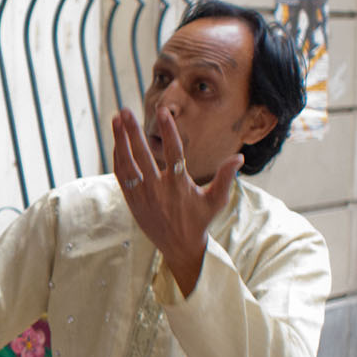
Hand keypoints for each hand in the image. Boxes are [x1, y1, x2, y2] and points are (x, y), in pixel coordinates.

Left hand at [111, 109, 241, 296]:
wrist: (179, 246)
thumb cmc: (200, 220)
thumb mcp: (216, 201)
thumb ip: (226, 178)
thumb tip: (239, 157)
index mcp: (180, 186)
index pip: (174, 153)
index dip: (169, 131)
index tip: (163, 112)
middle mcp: (158, 189)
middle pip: (143, 155)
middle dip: (133, 131)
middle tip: (126, 110)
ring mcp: (143, 195)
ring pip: (127, 164)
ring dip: (120, 140)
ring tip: (116, 119)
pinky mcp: (132, 201)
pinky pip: (122, 175)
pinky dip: (118, 157)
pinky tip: (117, 142)